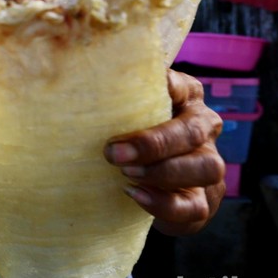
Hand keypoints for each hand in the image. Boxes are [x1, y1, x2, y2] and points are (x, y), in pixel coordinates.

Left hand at [104, 69, 225, 235]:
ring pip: (207, 168)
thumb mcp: (119, 108)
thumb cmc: (125, 130)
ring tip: (126, 173)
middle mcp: (204, 126)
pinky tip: (135, 195)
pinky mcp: (205, 199)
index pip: (182, 86)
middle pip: (194, 132)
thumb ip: (110, 94)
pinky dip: (165, 204)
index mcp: (186, 96)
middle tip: (114, 152)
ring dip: (164, 173)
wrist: (134, 176)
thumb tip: (68, 70)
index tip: (147, 88)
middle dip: (154, 143)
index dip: (167, 87)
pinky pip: (196, 206)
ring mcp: (209, 164)